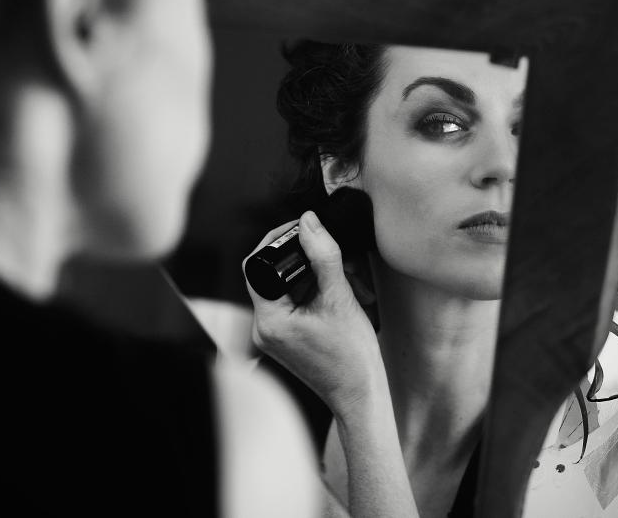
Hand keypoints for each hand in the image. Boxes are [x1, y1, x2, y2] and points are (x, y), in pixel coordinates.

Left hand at [242, 211, 386, 416]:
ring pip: (287, 287)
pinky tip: (341, 295)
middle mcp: (263, 328)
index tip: (302, 229)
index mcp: (269, 320)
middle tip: (333, 254)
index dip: (278, 240)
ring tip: (348, 280)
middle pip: (274, 274)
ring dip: (316, 276)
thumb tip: (309, 221)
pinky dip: (315, 292)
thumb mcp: (340, 298)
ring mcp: (272, 335)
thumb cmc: (352, 358)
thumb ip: (323, 255)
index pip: (257, 264)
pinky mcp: (284, 338)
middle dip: (307, 259)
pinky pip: (293, 303)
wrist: (360, 395)